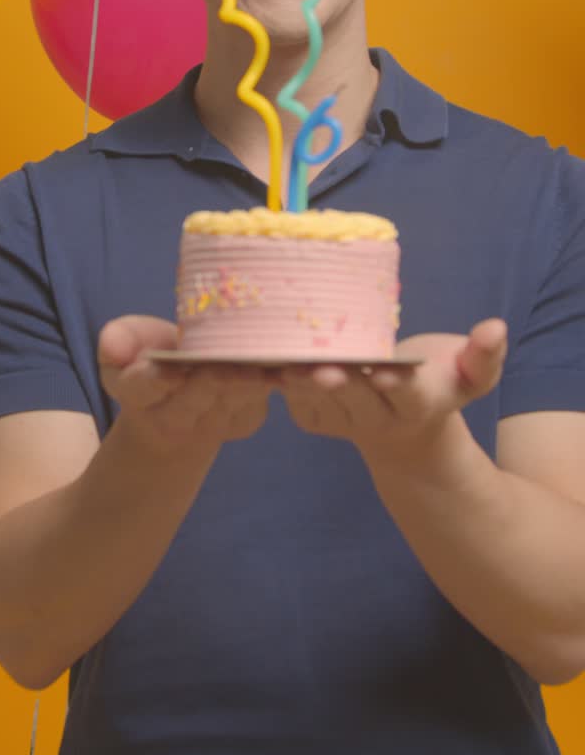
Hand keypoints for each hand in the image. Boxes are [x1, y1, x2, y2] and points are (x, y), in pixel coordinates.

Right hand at [98, 315, 273, 457]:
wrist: (178, 396)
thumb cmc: (151, 356)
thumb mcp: (127, 344)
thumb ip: (119, 340)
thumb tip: (112, 345)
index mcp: (138, 393)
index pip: (142, 387)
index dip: (156, 379)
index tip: (171, 369)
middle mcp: (173, 416)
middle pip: (196, 398)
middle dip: (216, 380)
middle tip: (235, 361)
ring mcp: (210, 425)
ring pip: (230, 403)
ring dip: (249, 384)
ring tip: (267, 361)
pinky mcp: (242, 423)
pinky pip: (254, 409)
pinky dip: (269, 388)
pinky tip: (283, 367)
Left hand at [276, 318, 507, 468]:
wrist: (407, 427)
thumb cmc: (440, 382)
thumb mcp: (471, 375)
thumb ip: (484, 355)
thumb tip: (496, 327)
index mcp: (417, 405)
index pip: (406, 395)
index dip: (394, 384)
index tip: (384, 371)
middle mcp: (378, 419)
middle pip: (354, 399)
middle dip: (337, 382)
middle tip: (320, 365)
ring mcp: (343, 422)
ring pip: (318, 402)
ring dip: (298, 382)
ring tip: (279, 359)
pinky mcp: (315, 419)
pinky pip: (294, 402)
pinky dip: (278, 382)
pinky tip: (258, 358)